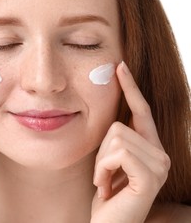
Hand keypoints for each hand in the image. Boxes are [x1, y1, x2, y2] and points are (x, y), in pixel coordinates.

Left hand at [91, 62, 170, 222]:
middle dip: (101, 152)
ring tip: (105, 183)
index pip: (141, 110)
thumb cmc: (106, 194)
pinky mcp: (150, 176)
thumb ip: (115, 139)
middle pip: (118, 126)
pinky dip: (102, 170)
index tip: (119, 66)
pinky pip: (117, 153)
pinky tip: (106, 188)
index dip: (130, 87)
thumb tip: (108, 112)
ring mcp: (159, 164)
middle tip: (103, 175)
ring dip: (100, 163)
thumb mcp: (108, 161)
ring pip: (115, 137)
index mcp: (150, 147)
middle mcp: (160, 153)